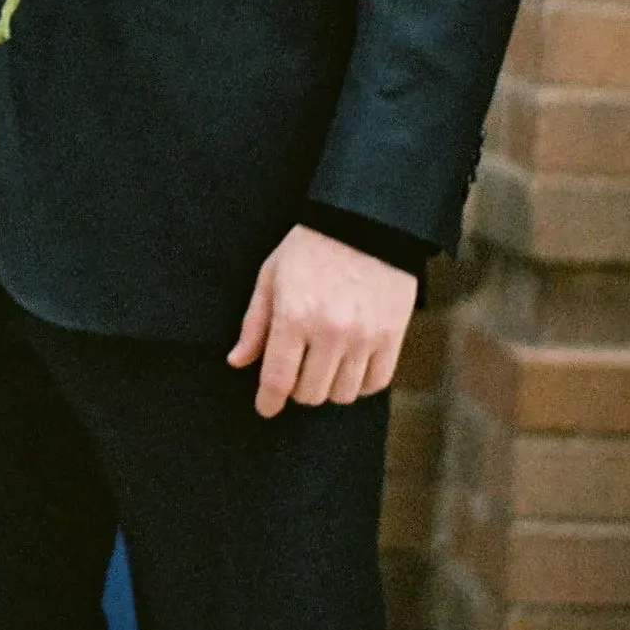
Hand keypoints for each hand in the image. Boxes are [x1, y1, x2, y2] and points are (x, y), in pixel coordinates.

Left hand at [227, 224, 416, 417]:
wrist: (366, 221)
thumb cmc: (311, 246)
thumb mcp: (272, 275)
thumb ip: (255, 323)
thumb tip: (237, 361)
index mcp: (294, 316)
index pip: (278, 380)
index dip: (268, 401)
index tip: (266, 407)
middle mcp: (330, 332)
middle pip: (310, 393)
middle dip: (297, 388)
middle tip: (296, 371)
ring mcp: (364, 337)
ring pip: (342, 394)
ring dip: (329, 386)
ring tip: (323, 365)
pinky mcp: (392, 336)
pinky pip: (375, 383)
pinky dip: (360, 383)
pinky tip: (350, 366)